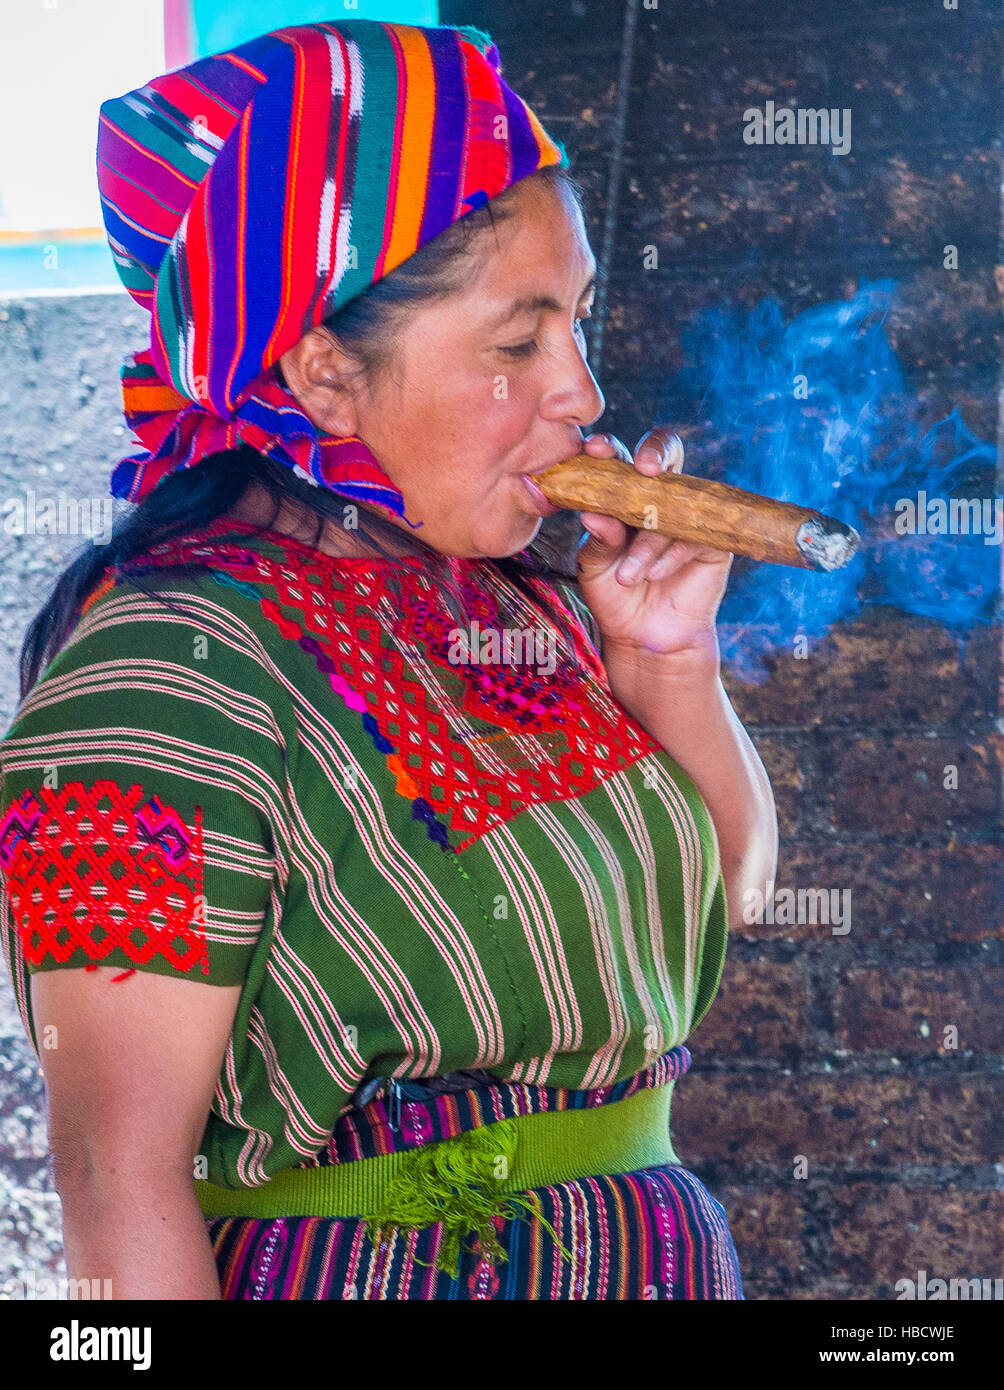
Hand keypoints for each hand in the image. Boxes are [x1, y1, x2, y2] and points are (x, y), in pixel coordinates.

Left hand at [575, 427, 734, 664]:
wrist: (643, 636)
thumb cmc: (615, 595)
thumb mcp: (595, 566)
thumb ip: (598, 538)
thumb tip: (593, 513)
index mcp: (624, 493)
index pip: (619, 458)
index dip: (610, 448)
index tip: (594, 449)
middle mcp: (659, 497)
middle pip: (666, 453)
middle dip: (655, 453)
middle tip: (643, 469)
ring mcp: (689, 514)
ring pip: (675, 504)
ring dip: (648, 541)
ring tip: (628, 577)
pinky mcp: (714, 540)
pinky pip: (696, 534)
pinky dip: (670, 554)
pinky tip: (654, 574)